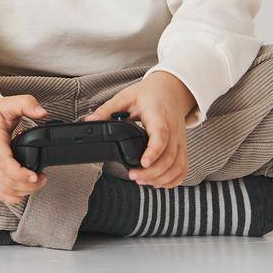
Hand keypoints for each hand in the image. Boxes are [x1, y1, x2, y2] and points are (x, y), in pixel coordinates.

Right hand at [0, 95, 49, 204]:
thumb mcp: (8, 104)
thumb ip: (26, 104)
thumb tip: (42, 112)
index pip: (3, 163)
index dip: (20, 173)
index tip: (35, 175)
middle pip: (7, 181)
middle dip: (28, 184)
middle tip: (43, 177)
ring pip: (4, 190)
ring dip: (23, 191)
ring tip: (36, 182)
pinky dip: (12, 197)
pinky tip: (23, 191)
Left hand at [85, 70, 196, 187]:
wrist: (171, 90)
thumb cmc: (150, 94)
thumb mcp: (125, 96)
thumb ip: (107, 109)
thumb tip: (90, 120)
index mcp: (158, 115)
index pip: (161, 135)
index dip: (154, 151)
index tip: (143, 162)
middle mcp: (173, 130)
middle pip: (170, 157)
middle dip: (153, 172)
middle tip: (134, 176)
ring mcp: (180, 140)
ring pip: (178, 166)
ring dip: (162, 178)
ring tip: (142, 180)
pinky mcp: (182, 147)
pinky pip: (183, 168)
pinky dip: (173, 179)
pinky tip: (158, 182)